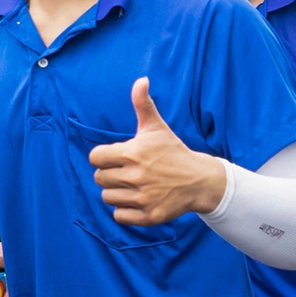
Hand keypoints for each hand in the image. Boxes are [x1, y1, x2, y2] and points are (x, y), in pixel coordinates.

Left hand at [88, 78, 227, 225]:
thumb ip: (143, 104)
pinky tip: (137, 200)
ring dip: (117, 192)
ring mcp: (142, 197)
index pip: (95, 158)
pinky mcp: (149, 216)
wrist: (200, 180)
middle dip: (110, 174)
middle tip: (127, 172)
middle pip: (99, 178)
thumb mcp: (157, 127)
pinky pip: (119, 216)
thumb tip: (141, 80)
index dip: (103, 157)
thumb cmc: (173, 151)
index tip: (116, 157)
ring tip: (133, 186)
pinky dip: (125, 210)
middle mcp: (136, 176)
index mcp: (133, 153)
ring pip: (108, 197)